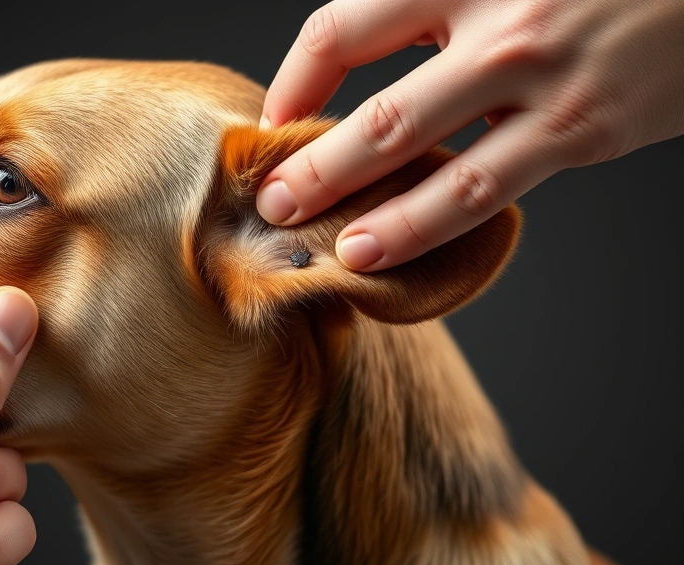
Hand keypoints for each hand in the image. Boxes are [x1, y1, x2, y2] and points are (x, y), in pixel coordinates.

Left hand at [256, 0, 683, 270]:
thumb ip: (431, 13)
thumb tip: (355, 72)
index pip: (344, 28)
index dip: (296, 81)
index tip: (276, 120)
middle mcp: (500, 22)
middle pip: (381, 113)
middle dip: (315, 169)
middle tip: (274, 203)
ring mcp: (543, 81)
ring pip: (438, 168)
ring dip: (376, 218)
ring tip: (336, 251)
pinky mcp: (582, 129)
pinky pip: (492, 191)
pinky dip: (434, 228)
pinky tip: (395, 248)